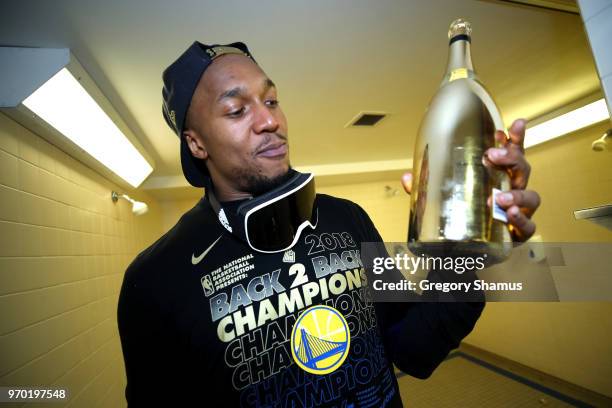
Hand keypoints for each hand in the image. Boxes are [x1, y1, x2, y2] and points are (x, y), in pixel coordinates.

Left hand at [400, 119, 540, 241]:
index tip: (515, 123)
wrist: (467, 253)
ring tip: (499, 196)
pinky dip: (521, 219)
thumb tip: (407, 177)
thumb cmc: (463, 220)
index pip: (512, 154)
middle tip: (492, 155)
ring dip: (517, 194)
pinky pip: (528, 226)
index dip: (516, 138)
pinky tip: (511, 214)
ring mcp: (519, 211)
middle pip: (522, 168)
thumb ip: (427, 189)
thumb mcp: (443, 200)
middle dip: (511, 158)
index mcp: (498, 177)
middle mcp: (513, 191)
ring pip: (531, 197)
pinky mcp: (519, 233)